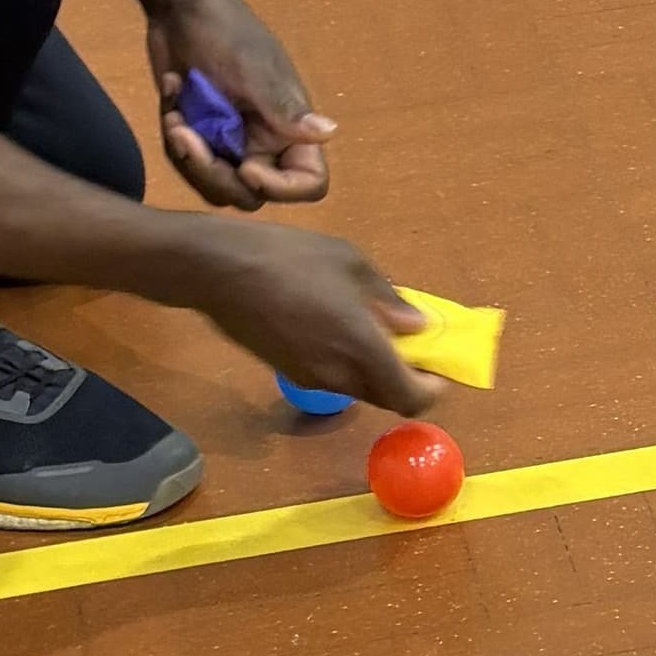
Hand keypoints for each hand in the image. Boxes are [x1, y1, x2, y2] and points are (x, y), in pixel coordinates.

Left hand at [152, 0, 334, 208]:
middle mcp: (267, 144)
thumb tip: (328, 132)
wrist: (182, 7)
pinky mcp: (201, 138)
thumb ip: (286, 110)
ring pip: (213, 185)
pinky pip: (187, 163)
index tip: (247, 168)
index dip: (282, 189)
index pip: (308, 183)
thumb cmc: (226, 33)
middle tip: (184, 136)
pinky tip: (172, 95)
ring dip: (186, 157)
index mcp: (292, 129)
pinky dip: (174, 135)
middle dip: (212, 172)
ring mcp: (232, 144)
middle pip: (249, 194)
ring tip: (174, 115)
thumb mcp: (255, 74)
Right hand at [179, 222, 443, 412]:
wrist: (217, 270)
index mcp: (363, 349)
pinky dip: (344, 360)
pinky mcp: (287, 371)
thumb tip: (418, 327)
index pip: (413, 398)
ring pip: (357, 386)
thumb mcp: (351, 263)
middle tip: (407, 341)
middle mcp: (340, 375)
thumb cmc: (290, 257)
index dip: (432, 389)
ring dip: (373, 367)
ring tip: (367, 324)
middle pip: (387, 396)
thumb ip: (389, 301)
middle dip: (404, 376)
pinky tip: (332, 323)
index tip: (437, 366)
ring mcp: (310, 378)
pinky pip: (330, 376)